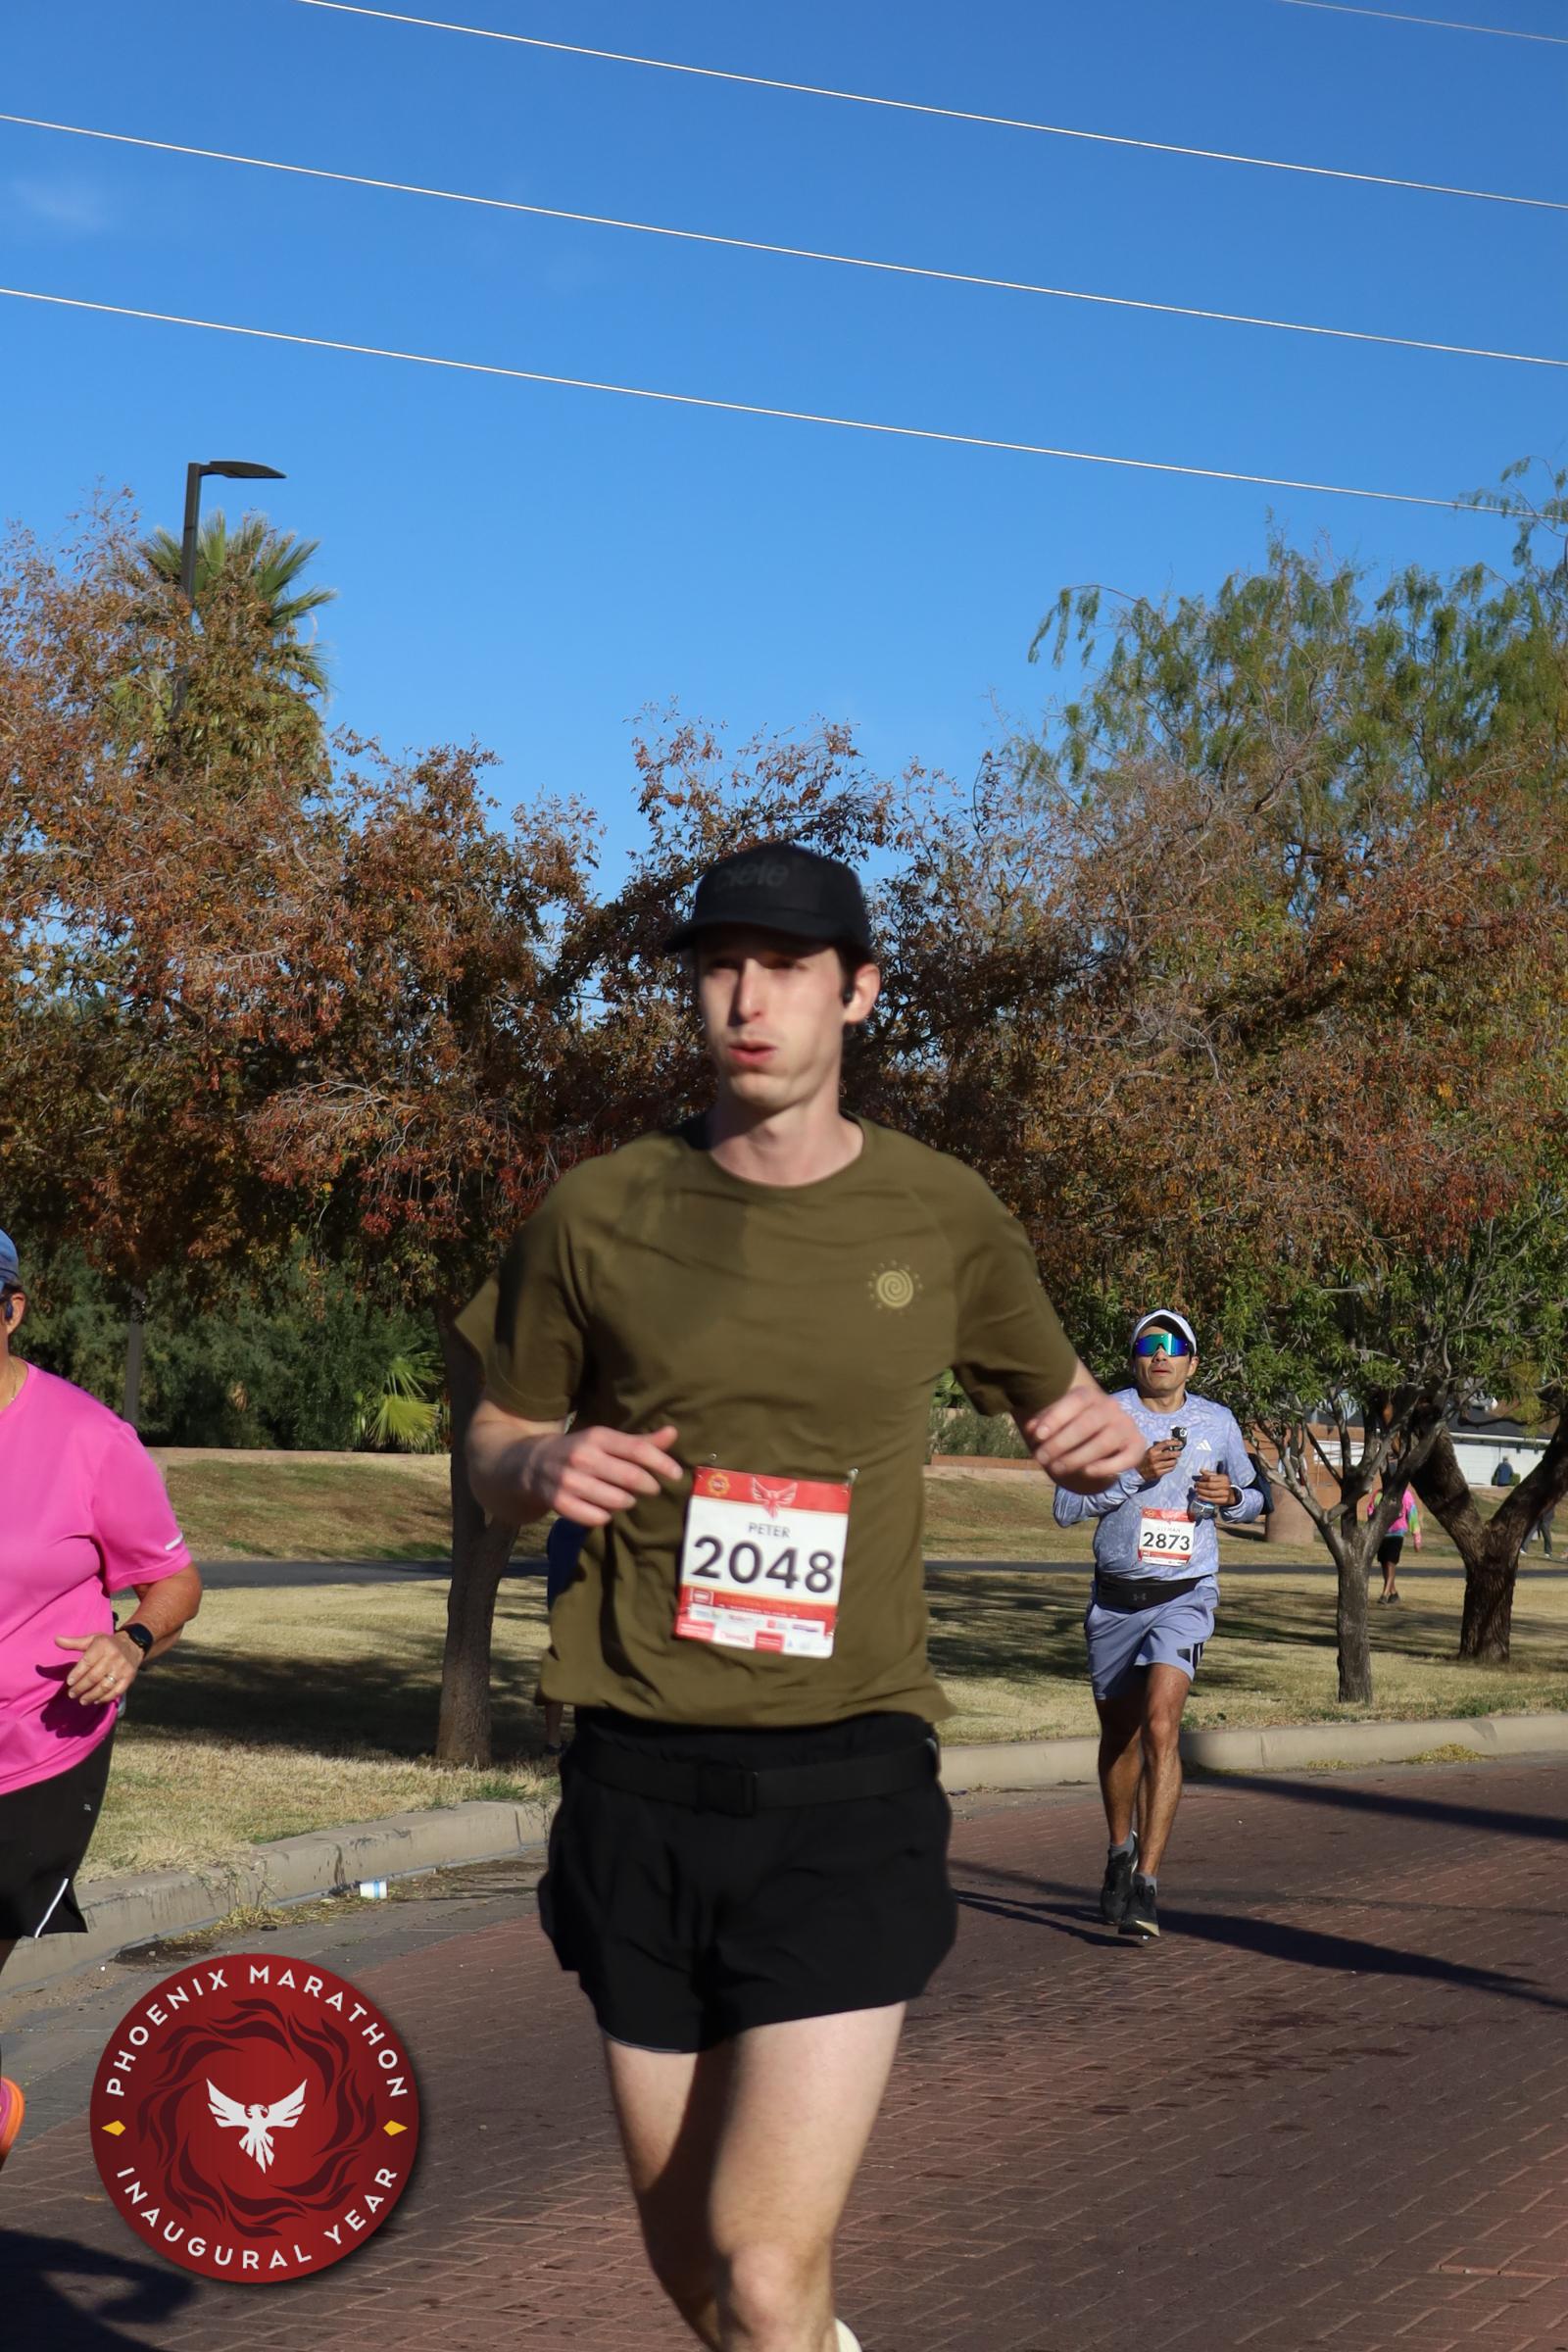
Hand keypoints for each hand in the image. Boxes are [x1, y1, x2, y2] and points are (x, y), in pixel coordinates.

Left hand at [57, 1630, 142, 1705]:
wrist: (132, 1645)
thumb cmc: (107, 1644)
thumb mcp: (92, 1639)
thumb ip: (73, 1642)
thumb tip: (56, 1640)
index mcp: (103, 1646)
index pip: (87, 1662)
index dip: (77, 1674)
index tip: (69, 1682)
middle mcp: (113, 1657)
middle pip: (94, 1677)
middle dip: (81, 1687)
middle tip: (71, 1694)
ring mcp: (122, 1668)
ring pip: (104, 1686)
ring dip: (91, 1695)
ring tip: (82, 1700)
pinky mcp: (129, 1677)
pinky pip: (116, 1691)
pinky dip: (105, 1698)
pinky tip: (96, 1700)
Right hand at [521, 1424, 682, 1526]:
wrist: (532, 1463)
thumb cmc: (581, 1451)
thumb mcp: (606, 1441)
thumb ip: (640, 1441)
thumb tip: (673, 1432)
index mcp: (597, 1437)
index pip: (637, 1449)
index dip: (661, 1463)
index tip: (677, 1475)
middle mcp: (583, 1456)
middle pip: (629, 1477)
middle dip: (647, 1486)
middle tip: (652, 1489)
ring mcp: (569, 1480)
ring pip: (615, 1500)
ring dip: (627, 1502)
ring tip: (626, 1498)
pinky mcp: (558, 1502)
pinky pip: (595, 1517)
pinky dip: (605, 1516)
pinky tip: (604, 1510)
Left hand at [1023, 1384, 1144, 1497]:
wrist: (1103, 1436)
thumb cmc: (1073, 1426)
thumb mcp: (1057, 1421)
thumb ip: (1043, 1423)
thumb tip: (1031, 1429)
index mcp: (1090, 1396)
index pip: (1075, 1401)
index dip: (1056, 1418)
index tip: (1037, 1436)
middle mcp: (1111, 1407)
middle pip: (1087, 1423)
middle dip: (1061, 1443)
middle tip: (1041, 1459)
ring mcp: (1126, 1425)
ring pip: (1104, 1442)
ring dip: (1077, 1458)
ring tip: (1056, 1469)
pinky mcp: (1137, 1445)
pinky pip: (1126, 1458)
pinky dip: (1106, 1467)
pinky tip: (1086, 1472)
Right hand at [1139, 1439, 1182, 1482]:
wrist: (1138, 1472)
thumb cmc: (1146, 1459)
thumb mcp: (1150, 1451)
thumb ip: (1159, 1447)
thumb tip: (1172, 1442)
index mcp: (1152, 1450)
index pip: (1165, 1444)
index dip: (1174, 1442)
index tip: (1179, 1443)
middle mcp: (1154, 1458)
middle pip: (1170, 1454)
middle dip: (1177, 1453)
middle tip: (1179, 1453)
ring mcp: (1156, 1466)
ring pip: (1172, 1462)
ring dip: (1175, 1461)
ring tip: (1174, 1460)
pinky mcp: (1158, 1473)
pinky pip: (1170, 1469)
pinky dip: (1172, 1466)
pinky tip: (1170, 1465)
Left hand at [1193, 1471, 1236, 1507]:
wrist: (1232, 1494)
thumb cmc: (1222, 1484)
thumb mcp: (1218, 1477)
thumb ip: (1209, 1474)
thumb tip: (1201, 1470)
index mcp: (1224, 1478)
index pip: (1211, 1478)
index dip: (1203, 1479)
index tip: (1199, 1480)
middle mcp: (1225, 1485)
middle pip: (1210, 1485)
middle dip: (1201, 1486)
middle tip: (1196, 1486)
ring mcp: (1225, 1494)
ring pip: (1210, 1493)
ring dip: (1201, 1492)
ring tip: (1196, 1491)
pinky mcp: (1224, 1501)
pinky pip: (1212, 1500)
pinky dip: (1204, 1498)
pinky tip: (1199, 1496)